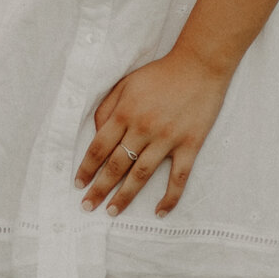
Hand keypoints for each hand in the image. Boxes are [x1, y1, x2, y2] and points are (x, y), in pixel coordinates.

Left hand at [76, 47, 232, 216]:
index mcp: (125, 113)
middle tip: (87, 206)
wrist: (199, 65)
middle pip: (116, 166)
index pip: (99, 147)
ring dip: (125, 196)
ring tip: (112, 212)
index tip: (79, 184)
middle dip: (99, 188)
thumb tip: (96, 134)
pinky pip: (179, 177)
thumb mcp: (126, 83)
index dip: (87, 168)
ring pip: (141, 175)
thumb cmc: (160, 73)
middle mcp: (143, 129)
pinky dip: (170, 197)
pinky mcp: (189, 145)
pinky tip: (160, 211)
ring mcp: (167, 139)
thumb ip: (107, 108)